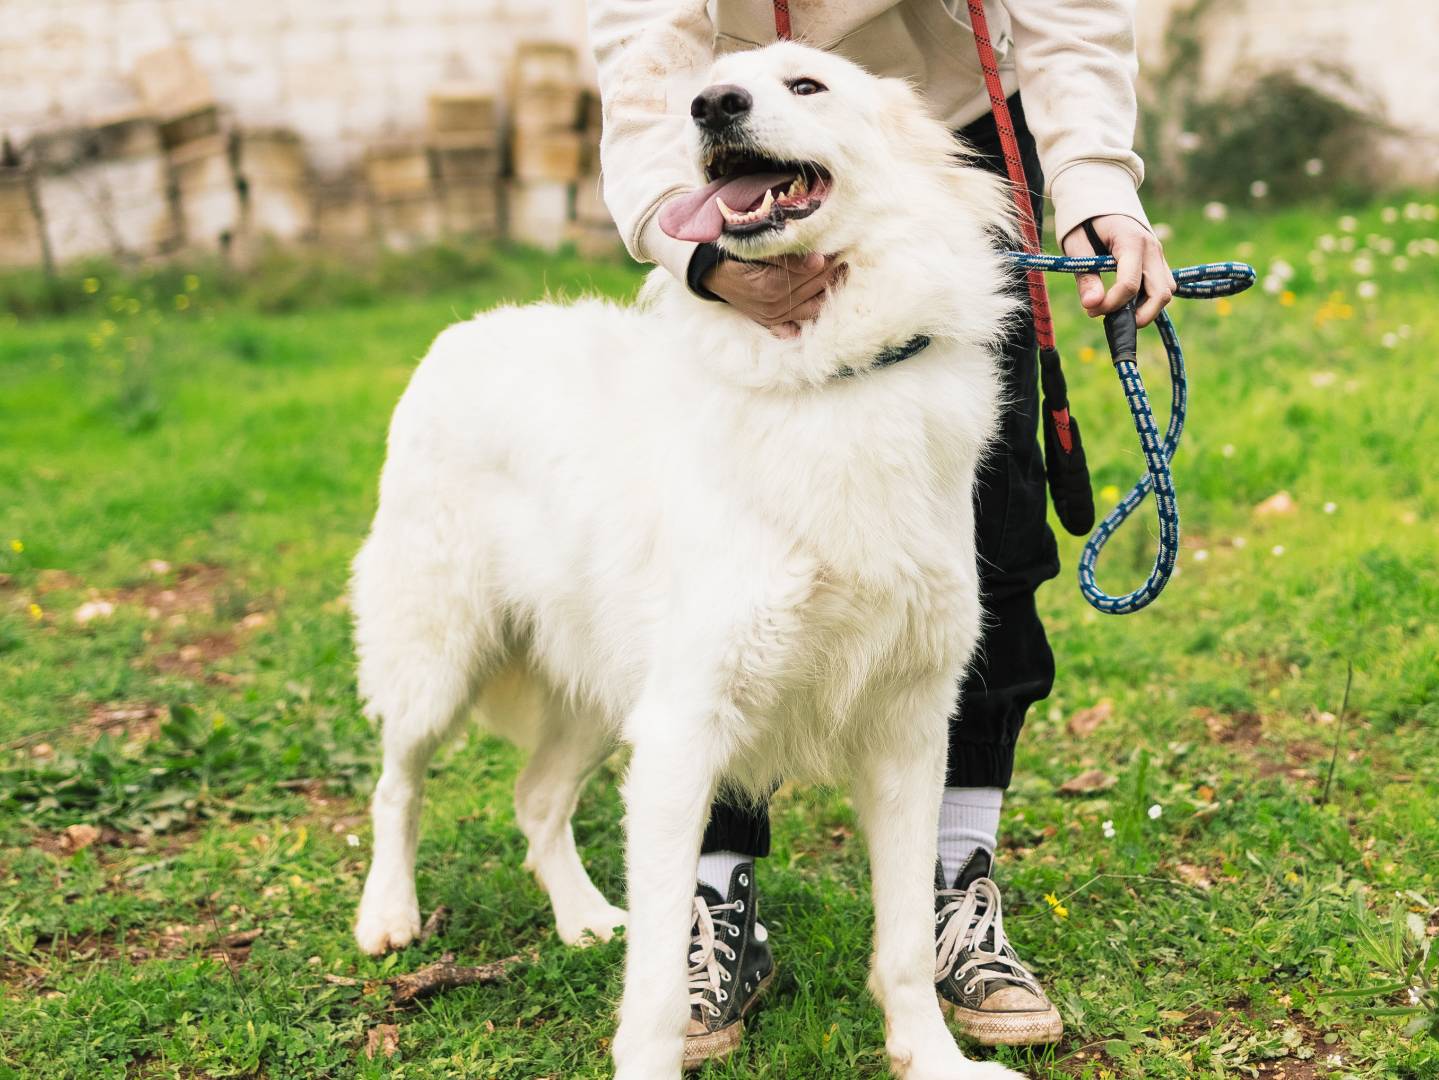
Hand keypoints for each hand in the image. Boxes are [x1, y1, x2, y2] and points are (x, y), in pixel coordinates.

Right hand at [702, 252, 845, 338]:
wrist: (713, 273)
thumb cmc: (736, 254)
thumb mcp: (758, 249)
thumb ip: (787, 256)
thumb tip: (818, 260)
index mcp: (772, 286)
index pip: (813, 270)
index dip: (829, 255)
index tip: (841, 243)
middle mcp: (775, 306)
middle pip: (816, 286)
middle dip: (832, 270)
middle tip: (846, 254)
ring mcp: (774, 317)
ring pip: (814, 306)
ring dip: (828, 290)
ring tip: (840, 272)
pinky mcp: (772, 322)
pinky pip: (797, 325)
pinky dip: (809, 316)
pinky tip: (821, 301)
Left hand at [1061, 215, 1175, 327]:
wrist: (1101, 198)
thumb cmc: (1085, 222)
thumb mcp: (1077, 246)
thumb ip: (1085, 275)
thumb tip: (1091, 305)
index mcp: (1131, 242)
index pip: (1130, 284)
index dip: (1112, 304)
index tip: (1091, 310)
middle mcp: (1152, 248)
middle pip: (1161, 293)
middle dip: (1140, 316)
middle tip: (1111, 321)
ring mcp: (1158, 255)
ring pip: (1165, 292)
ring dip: (1145, 308)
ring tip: (1116, 310)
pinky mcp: (1158, 261)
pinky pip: (1162, 286)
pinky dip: (1147, 300)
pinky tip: (1125, 302)